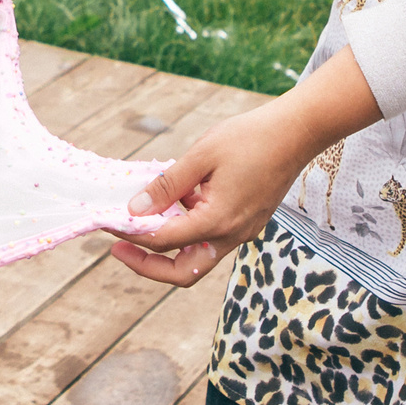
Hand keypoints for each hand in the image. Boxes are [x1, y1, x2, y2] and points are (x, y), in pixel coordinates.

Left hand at [112, 48, 382, 287]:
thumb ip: (166, 186)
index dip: (132, 235)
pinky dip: (186, 230)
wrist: (298, 132)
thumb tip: (134, 210)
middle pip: (182, 272)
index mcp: (219, 221)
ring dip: (167, 247)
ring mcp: (242, 232)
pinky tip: (173, 204)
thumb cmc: (251, 138)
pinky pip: (210, 238)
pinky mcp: (246, 222)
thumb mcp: (201, 156)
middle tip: (118, 247)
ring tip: (140, 220)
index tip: (108, 225)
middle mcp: (232, 235)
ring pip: (196, 258)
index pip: (164, 242)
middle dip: (147, 266)